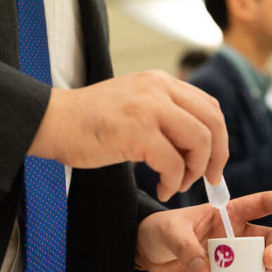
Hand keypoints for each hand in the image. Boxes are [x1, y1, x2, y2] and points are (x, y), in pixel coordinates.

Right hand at [29, 71, 228, 200]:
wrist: (51, 121)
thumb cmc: (89, 121)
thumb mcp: (133, 104)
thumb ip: (163, 114)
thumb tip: (195, 144)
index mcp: (161, 82)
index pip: (209, 107)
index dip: (219, 138)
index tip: (213, 163)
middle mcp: (159, 89)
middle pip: (213, 122)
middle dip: (217, 156)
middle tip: (208, 179)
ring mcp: (149, 108)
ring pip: (199, 141)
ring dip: (194, 171)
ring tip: (177, 184)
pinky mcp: (137, 131)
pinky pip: (173, 163)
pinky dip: (173, 182)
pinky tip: (162, 189)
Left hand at [135, 191, 271, 271]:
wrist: (149, 255)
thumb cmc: (161, 231)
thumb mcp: (170, 231)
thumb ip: (186, 247)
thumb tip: (204, 270)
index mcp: (229, 214)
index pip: (260, 204)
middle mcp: (239, 236)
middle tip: (266, 261)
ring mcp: (236, 260)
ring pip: (267, 266)